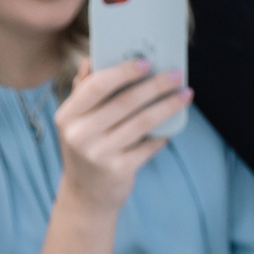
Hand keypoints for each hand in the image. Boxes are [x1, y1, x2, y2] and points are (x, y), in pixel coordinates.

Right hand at [56, 57, 189, 213]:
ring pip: (142, 122)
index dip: (123, 72)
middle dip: (155, 86)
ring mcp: (98, 154)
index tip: (147, 62)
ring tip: (185, 95)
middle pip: (125, 102)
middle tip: (176, 75)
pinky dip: (163, 134)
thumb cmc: (86, 148)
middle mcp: (79, 134)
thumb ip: (84, 90)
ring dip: (168, 106)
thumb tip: (91, 58)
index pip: (97, 86)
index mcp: (67, 115)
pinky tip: (173, 126)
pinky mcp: (118, 170)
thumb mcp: (76, 121)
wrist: (85, 195)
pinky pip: (149, 146)